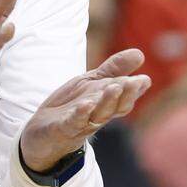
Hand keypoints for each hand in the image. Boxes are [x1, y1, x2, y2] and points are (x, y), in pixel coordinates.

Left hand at [19, 48, 149, 171]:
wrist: (42, 133)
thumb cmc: (73, 106)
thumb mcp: (93, 83)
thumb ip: (114, 69)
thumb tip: (140, 53)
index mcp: (107, 104)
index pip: (124, 98)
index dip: (134, 90)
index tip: (144, 79)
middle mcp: (98, 115)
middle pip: (115, 107)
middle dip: (126, 95)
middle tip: (135, 81)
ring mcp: (81, 123)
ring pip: (98, 115)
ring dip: (107, 102)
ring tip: (114, 87)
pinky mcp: (62, 129)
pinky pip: (73, 123)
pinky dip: (80, 115)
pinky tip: (85, 105)